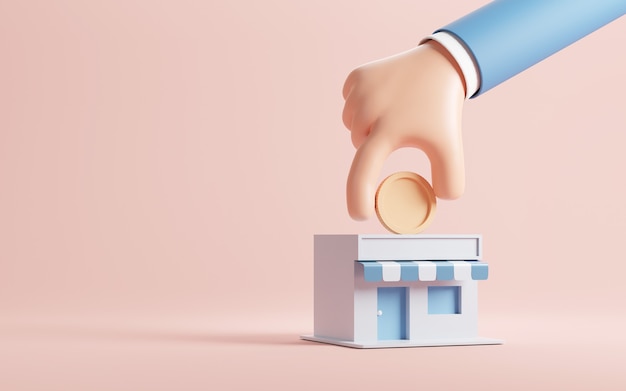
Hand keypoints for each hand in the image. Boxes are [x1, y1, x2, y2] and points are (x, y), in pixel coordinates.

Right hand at [342, 41, 466, 219]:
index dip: (358, 196)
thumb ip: (450, 180)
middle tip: (399, 135)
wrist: (442, 64)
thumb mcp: (451, 146)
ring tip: (391, 115)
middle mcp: (370, 108)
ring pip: (352, 125)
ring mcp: (361, 89)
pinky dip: (360, 106)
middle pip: (358, 146)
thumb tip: (436, 199)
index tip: (361, 214)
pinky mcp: (357, 75)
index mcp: (390, 129)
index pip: (364, 170)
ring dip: (365, 128)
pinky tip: (381, 99)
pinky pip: (348, 102)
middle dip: (372, 147)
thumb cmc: (442, 109)